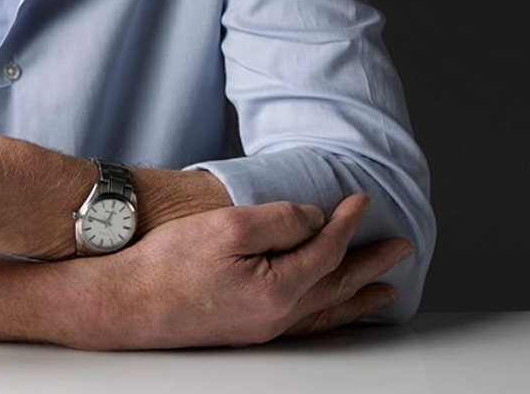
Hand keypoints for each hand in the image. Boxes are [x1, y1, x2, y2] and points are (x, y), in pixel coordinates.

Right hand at [84, 194, 410, 348]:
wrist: (129, 303)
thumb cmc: (169, 264)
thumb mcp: (227, 226)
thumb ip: (278, 220)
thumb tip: (314, 218)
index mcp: (279, 288)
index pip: (327, 249)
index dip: (347, 222)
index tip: (361, 200)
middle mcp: (280, 315)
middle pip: (338, 285)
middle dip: (371, 264)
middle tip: (400, 249)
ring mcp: (264, 327)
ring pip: (326, 311)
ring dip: (357, 296)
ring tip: (383, 291)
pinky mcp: (247, 330)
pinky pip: (306, 325)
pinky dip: (329, 315)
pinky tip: (328, 311)